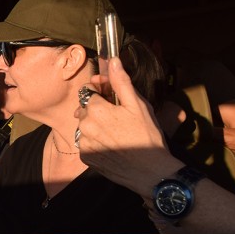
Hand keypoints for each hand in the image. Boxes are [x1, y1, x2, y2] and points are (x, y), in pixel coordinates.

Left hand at [75, 58, 175, 195]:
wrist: (150, 172)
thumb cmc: (147, 136)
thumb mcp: (139, 105)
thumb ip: (122, 82)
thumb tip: (113, 61)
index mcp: (96, 109)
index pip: (87, 91)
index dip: (98, 91)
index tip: (109, 96)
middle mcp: (85, 125)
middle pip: (84, 109)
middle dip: (96, 109)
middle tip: (116, 117)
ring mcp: (83, 143)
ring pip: (84, 126)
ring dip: (94, 125)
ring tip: (115, 132)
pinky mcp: (85, 157)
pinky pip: (85, 143)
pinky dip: (94, 142)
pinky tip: (110, 145)